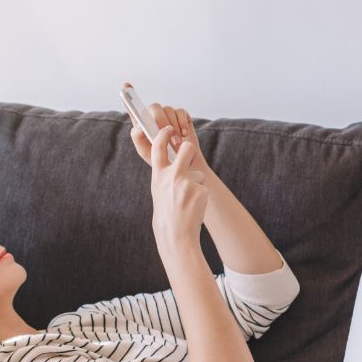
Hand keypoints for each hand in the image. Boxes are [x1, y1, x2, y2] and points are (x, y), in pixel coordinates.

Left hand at [129, 101, 207, 169]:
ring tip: (177, 143)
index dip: (128, 94)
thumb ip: (138, 138)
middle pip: (154, 107)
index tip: (126, 84)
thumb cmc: (162, 158)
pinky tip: (184, 135)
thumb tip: (138, 125)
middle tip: (167, 136)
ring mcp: (168, 114)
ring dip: (173, 127)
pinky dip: (182, 124)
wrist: (182, 164)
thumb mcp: (146, 152)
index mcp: (142, 123)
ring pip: (168, 110)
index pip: (133, 107)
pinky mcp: (181, 115)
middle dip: (160, 121)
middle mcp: (154, 116)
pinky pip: (181, 112)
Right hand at [146, 122, 210, 244]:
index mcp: (158, 175)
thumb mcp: (159, 190)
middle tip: (190, 156)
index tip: (168, 128)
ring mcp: (187, 182)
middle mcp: (172, 176)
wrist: (176, 232)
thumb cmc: (167, 212)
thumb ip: (164, 174)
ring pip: (198, 173)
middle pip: (188, 149)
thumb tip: (171, 161)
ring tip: (187, 199)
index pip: (158, 147)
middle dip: (191, 150)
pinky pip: (203, 186)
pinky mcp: (200, 190)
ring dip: (196, 183)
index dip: (163, 134)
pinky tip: (194, 205)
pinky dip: (200, 195)